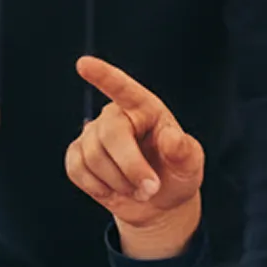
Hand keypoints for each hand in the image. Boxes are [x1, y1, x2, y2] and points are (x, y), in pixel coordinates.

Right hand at [65, 56, 205, 259]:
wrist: (158, 202)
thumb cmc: (176, 175)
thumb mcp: (190, 165)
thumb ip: (185, 151)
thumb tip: (172, 139)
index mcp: (145, 108)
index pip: (123, 89)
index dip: (103, 76)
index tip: (84, 64)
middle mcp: (116, 116)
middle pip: (109, 134)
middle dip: (130, 167)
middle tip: (150, 189)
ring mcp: (93, 134)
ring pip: (92, 156)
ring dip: (118, 182)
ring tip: (136, 189)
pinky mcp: (78, 154)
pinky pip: (76, 169)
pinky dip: (98, 187)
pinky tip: (113, 189)